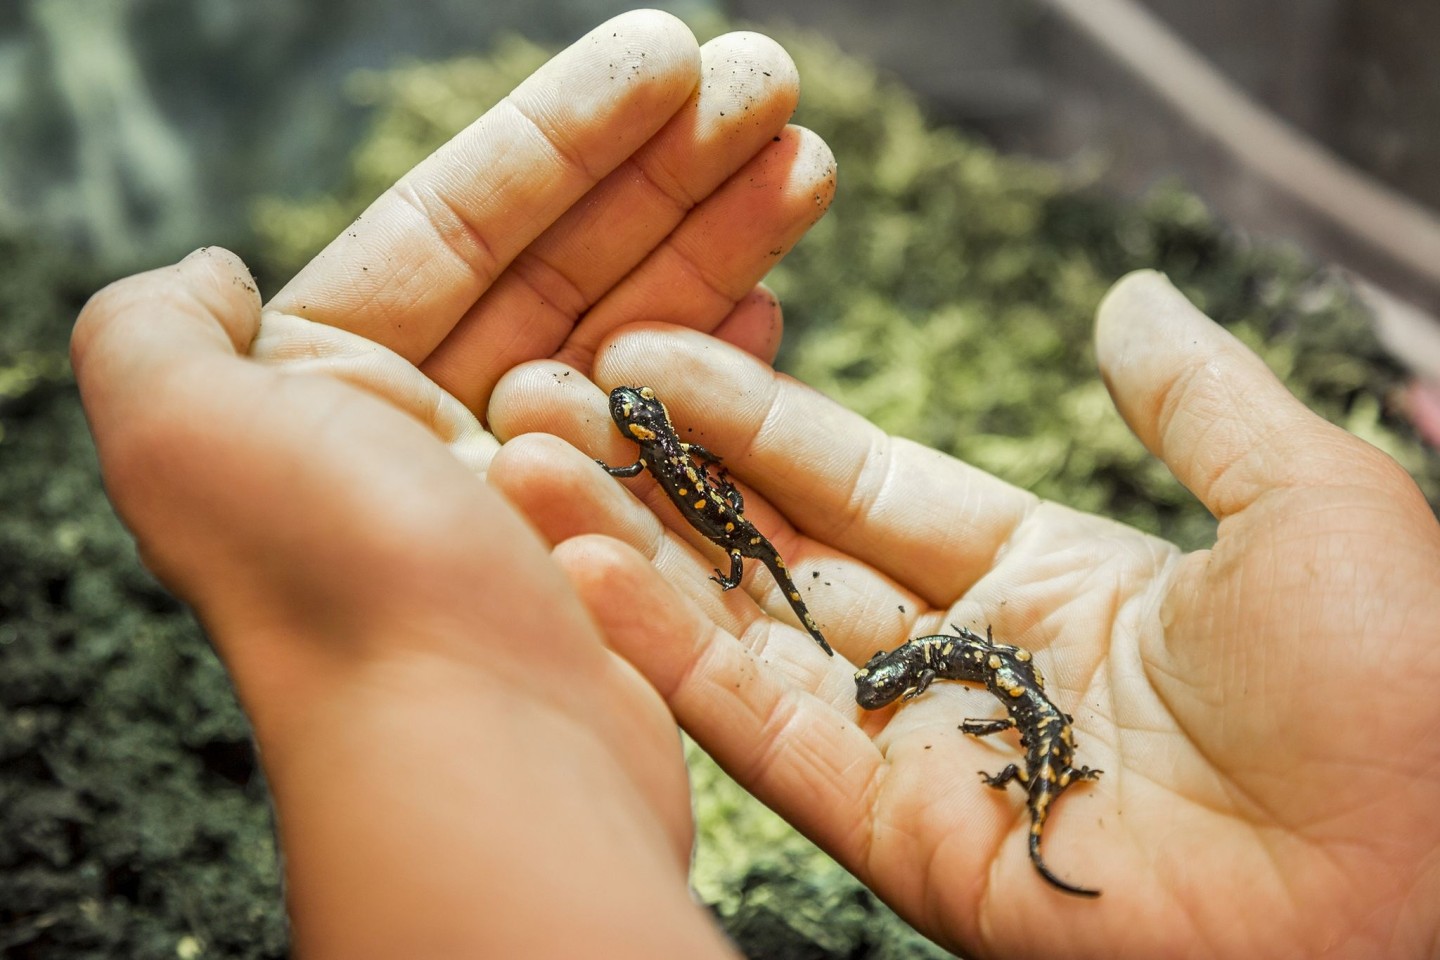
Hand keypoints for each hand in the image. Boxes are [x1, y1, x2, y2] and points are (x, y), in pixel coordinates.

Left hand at [69, 11, 837, 956]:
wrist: (474, 773)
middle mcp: (427, 442)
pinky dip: (727, 364)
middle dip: (669, 166)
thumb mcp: (185, 428)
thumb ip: (158, 326)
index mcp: (328, 393)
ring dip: (720, 241)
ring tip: (803, 155)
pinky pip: (678, 438)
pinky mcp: (621, 562)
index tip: (670, 55)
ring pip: (638, 337)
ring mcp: (534, 504)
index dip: (568, 130)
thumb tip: (210, 266)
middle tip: (769, 84)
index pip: (461, 222)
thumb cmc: (344, 588)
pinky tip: (778, 302)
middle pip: (567, 265)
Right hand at [488, 270, 1439, 958]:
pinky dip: (670, 657)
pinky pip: (769, 736)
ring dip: (630, 555)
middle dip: (658, 478)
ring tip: (516, 467)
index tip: (649, 354)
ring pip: (744, 638)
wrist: (1421, 883)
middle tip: (539, 400)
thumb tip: (1126, 296)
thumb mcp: (1303, 500)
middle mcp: (961, 662)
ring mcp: (923, 753)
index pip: (860, 482)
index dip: (754, 417)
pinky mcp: (903, 840)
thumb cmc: (1400, 691)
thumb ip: (1196, 401)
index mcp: (1044, 578)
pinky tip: (581, 572)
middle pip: (776, 555)